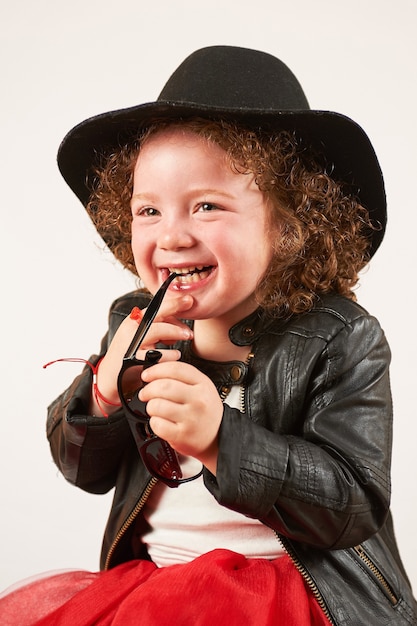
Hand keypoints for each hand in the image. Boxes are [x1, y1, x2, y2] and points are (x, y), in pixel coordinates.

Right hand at [90, 294, 193, 414]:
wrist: (110, 379)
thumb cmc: (130, 357)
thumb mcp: (144, 339)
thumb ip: (162, 330)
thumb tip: (182, 329)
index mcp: (134, 320)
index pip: (156, 306)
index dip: (174, 303)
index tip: (189, 301)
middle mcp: (131, 328)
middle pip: (156, 314)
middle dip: (176, 311)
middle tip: (191, 318)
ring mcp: (131, 342)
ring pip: (157, 330)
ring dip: (175, 332)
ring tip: (187, 337)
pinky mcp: (132, 359)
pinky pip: (156, 355)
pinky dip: (169, 355)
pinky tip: (175, 356)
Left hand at [139, 360, 223, 474]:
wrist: (217, 436)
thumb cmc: (205, 410)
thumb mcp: (201, 387)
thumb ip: (181, 376)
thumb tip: (155, 370)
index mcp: (203, 384)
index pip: (175, 369)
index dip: (155, 370)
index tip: (146, 375)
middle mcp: (199, 400)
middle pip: (164, 386)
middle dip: (148, 389)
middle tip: (145, 393)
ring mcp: (191, 419)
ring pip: (157, 405)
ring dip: (150, 406)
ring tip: (155, 409)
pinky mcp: (182, 435)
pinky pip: (157, 424)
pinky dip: (154, 422)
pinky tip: (160, 421)